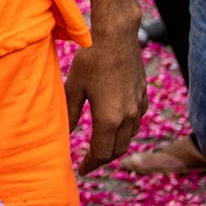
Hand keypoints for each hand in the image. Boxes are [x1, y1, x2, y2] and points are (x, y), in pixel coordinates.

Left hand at [63, 32, 146, 172]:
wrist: (116, 35)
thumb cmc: (90, 59)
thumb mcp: (73, 87)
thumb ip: (68, 114)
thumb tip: (62, 135)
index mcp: (109, 119)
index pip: (101, 153)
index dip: (91, 164)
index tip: (81, 170)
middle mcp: (128, 117)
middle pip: (118, 150)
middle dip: (103, 158)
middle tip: (89, 160)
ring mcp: (139, 106)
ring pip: (129, 137)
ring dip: (116, 144)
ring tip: (100, 144)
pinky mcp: (143, 95)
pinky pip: (137, 121)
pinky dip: (126, 129)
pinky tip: (115, 122)